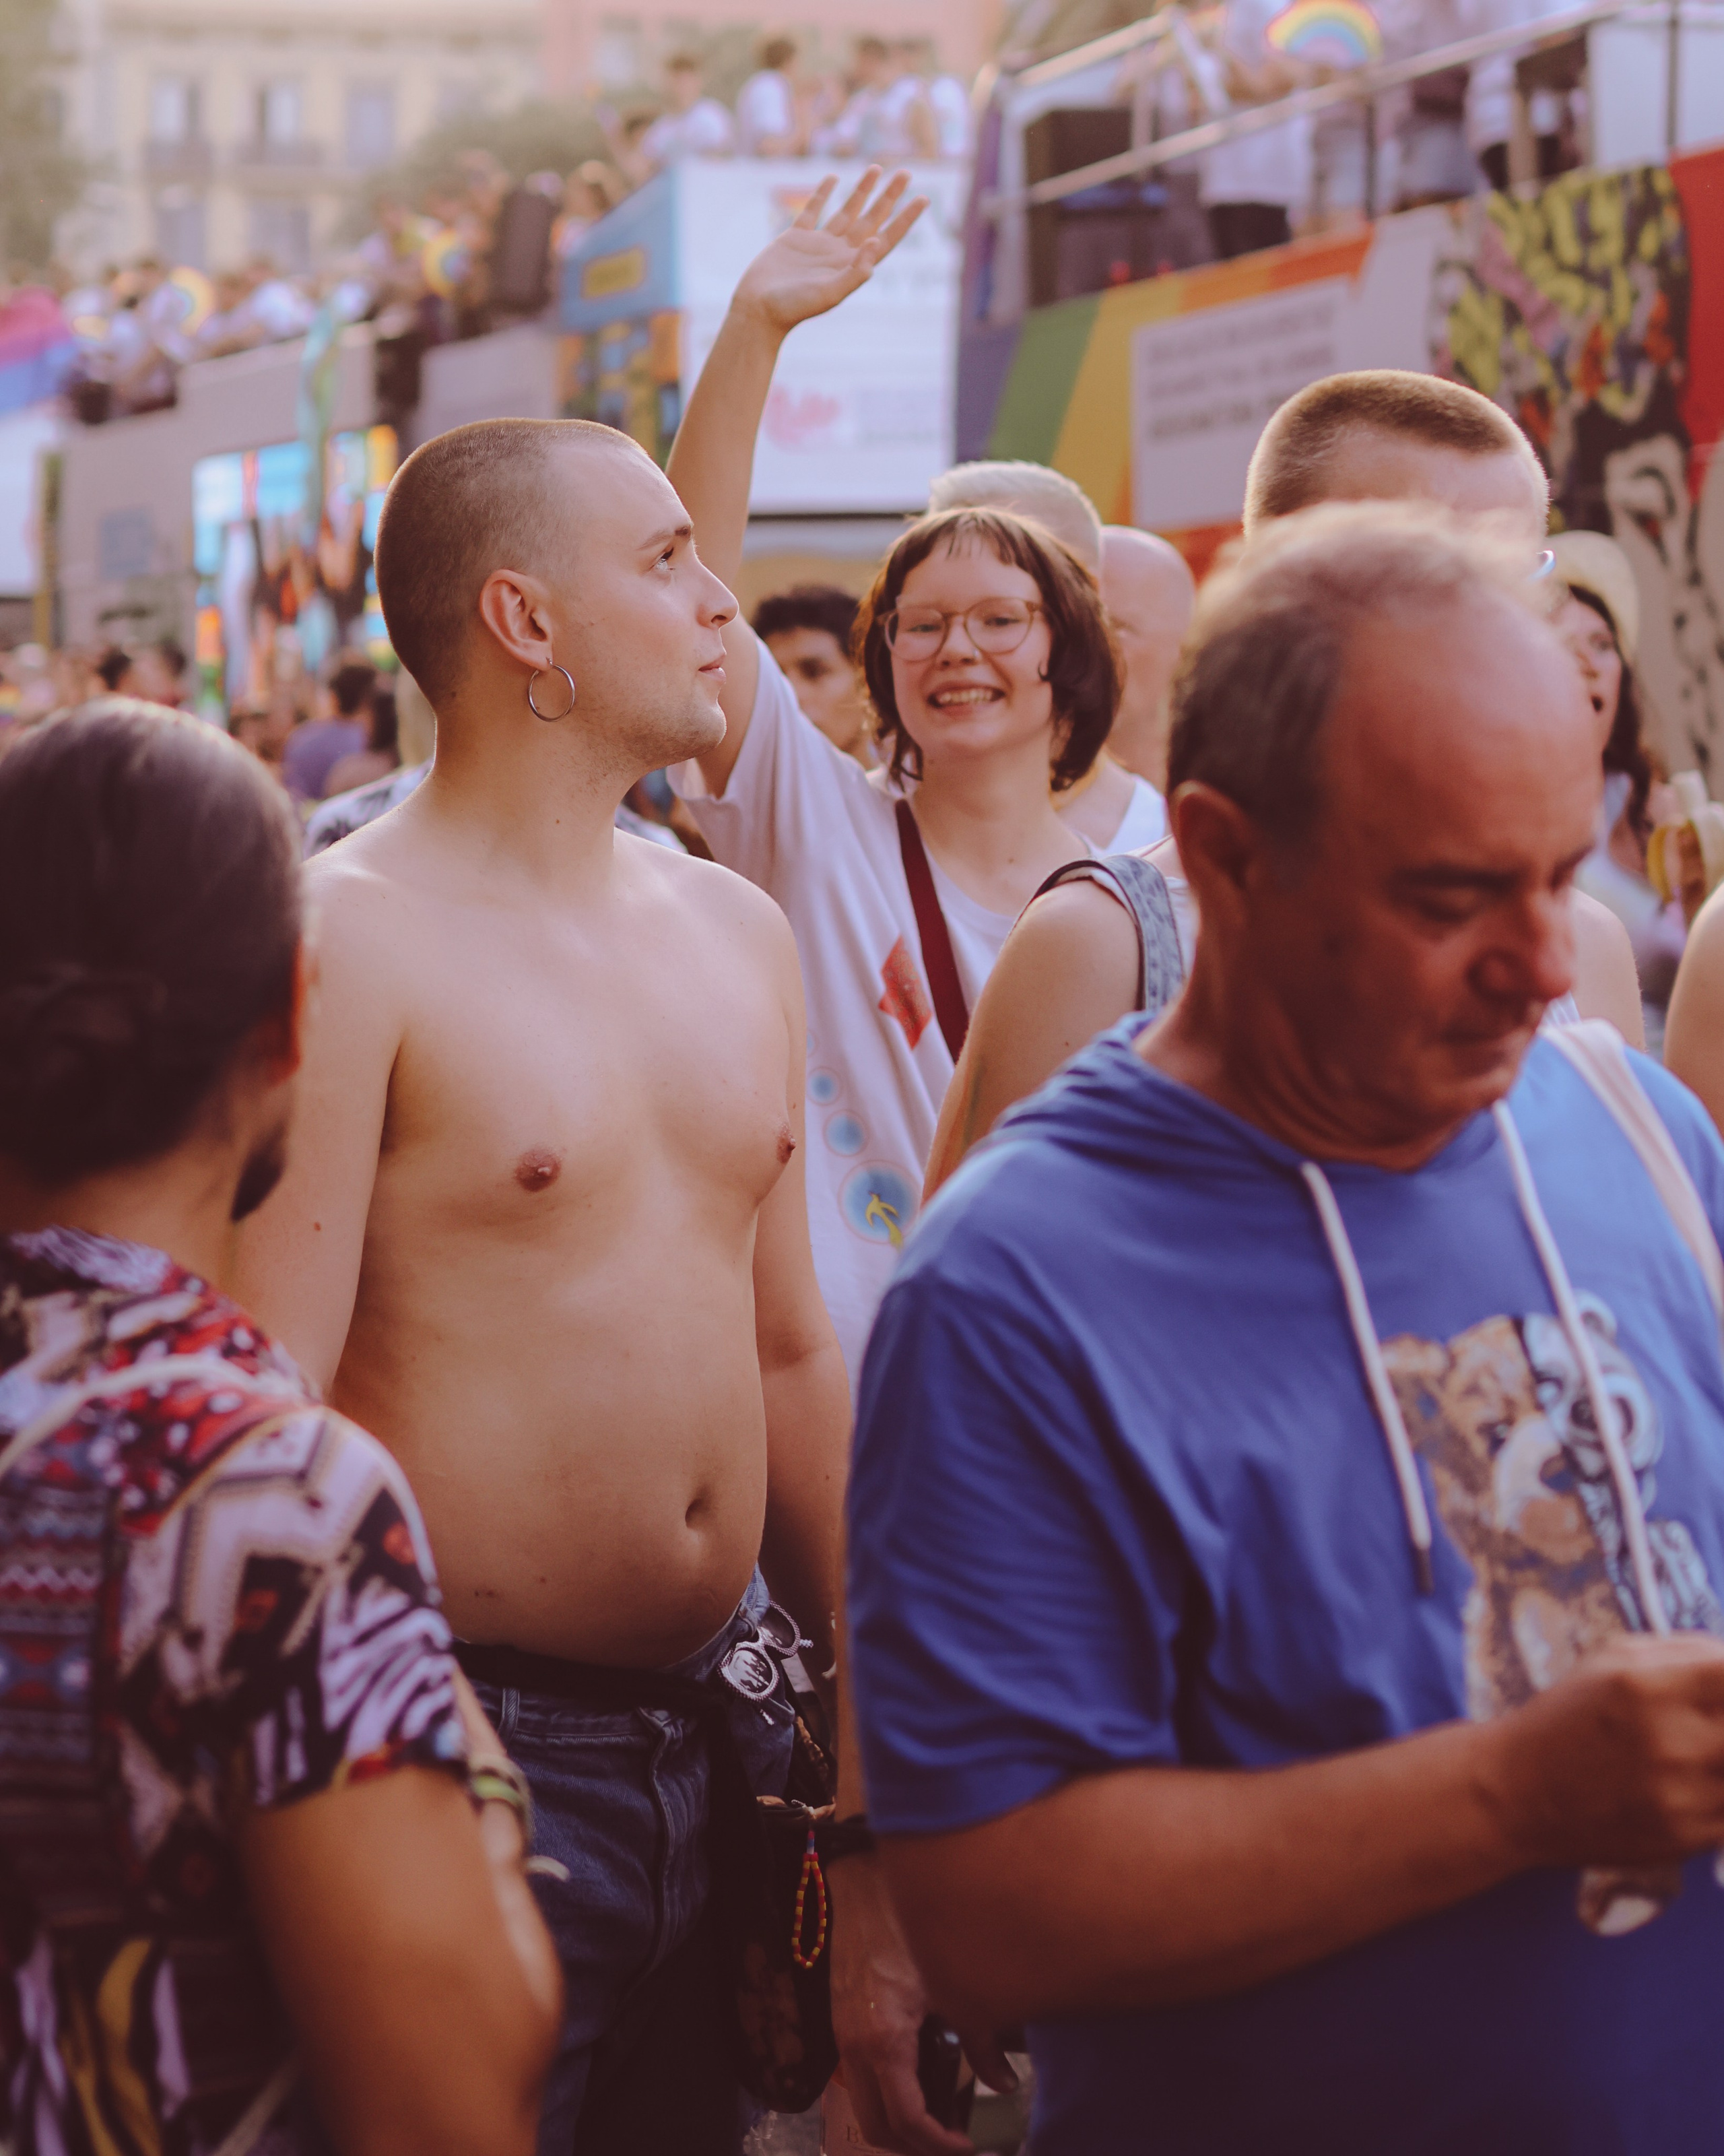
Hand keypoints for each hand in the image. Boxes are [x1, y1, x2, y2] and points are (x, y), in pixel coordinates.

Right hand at [731, 168, 927, 340]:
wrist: (758, 310)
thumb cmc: (794, 308)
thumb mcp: (829, 294)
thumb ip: (855, 272)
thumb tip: (877, 243)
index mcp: (852, 266)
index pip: (886, 238)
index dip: (905, 219)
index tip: (923, 199)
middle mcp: (839, 253)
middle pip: (872, 219)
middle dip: (889, 197)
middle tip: (906, 173)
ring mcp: (819, 245)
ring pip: (847, 210)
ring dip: (863, 190)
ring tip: (877, 168)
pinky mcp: (796, 238)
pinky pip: (814, 210)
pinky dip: (824, 194)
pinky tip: (834, 178)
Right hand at [828, 1852, 1014, 2155]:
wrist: (861, 1881)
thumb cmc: (906, 1923)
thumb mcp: (951, 1984)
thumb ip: (980, 2039)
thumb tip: (1005, 2082)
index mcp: (883, 2041)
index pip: (907, 2121)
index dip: (939, 2145)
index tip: (967, 2145)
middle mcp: (855, 2047)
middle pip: (877, 2128)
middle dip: (915, 2146)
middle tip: (953, 2142)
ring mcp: (843, 2035)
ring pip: (865, 2106)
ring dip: (898, 2125)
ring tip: (940, 2119)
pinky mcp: (843, 2021)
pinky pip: (860, 2079)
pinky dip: (887, 2095)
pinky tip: (920, 2081)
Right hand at [1490, 1633, 1723, 1867]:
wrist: (1520, 1792)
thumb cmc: (1570, 1716)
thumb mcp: (1612, 1660)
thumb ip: (1686, 1650)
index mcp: (1646, 1684)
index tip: (1718, 1687)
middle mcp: (1669, 1739)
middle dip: (1723, 1722)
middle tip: (1705, 1725)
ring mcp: (1680, 1794)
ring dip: (1722, 1759)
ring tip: (1691, 1752)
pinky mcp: (1686, 1837)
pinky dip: (1719, 1796)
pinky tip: (1689, 1787)